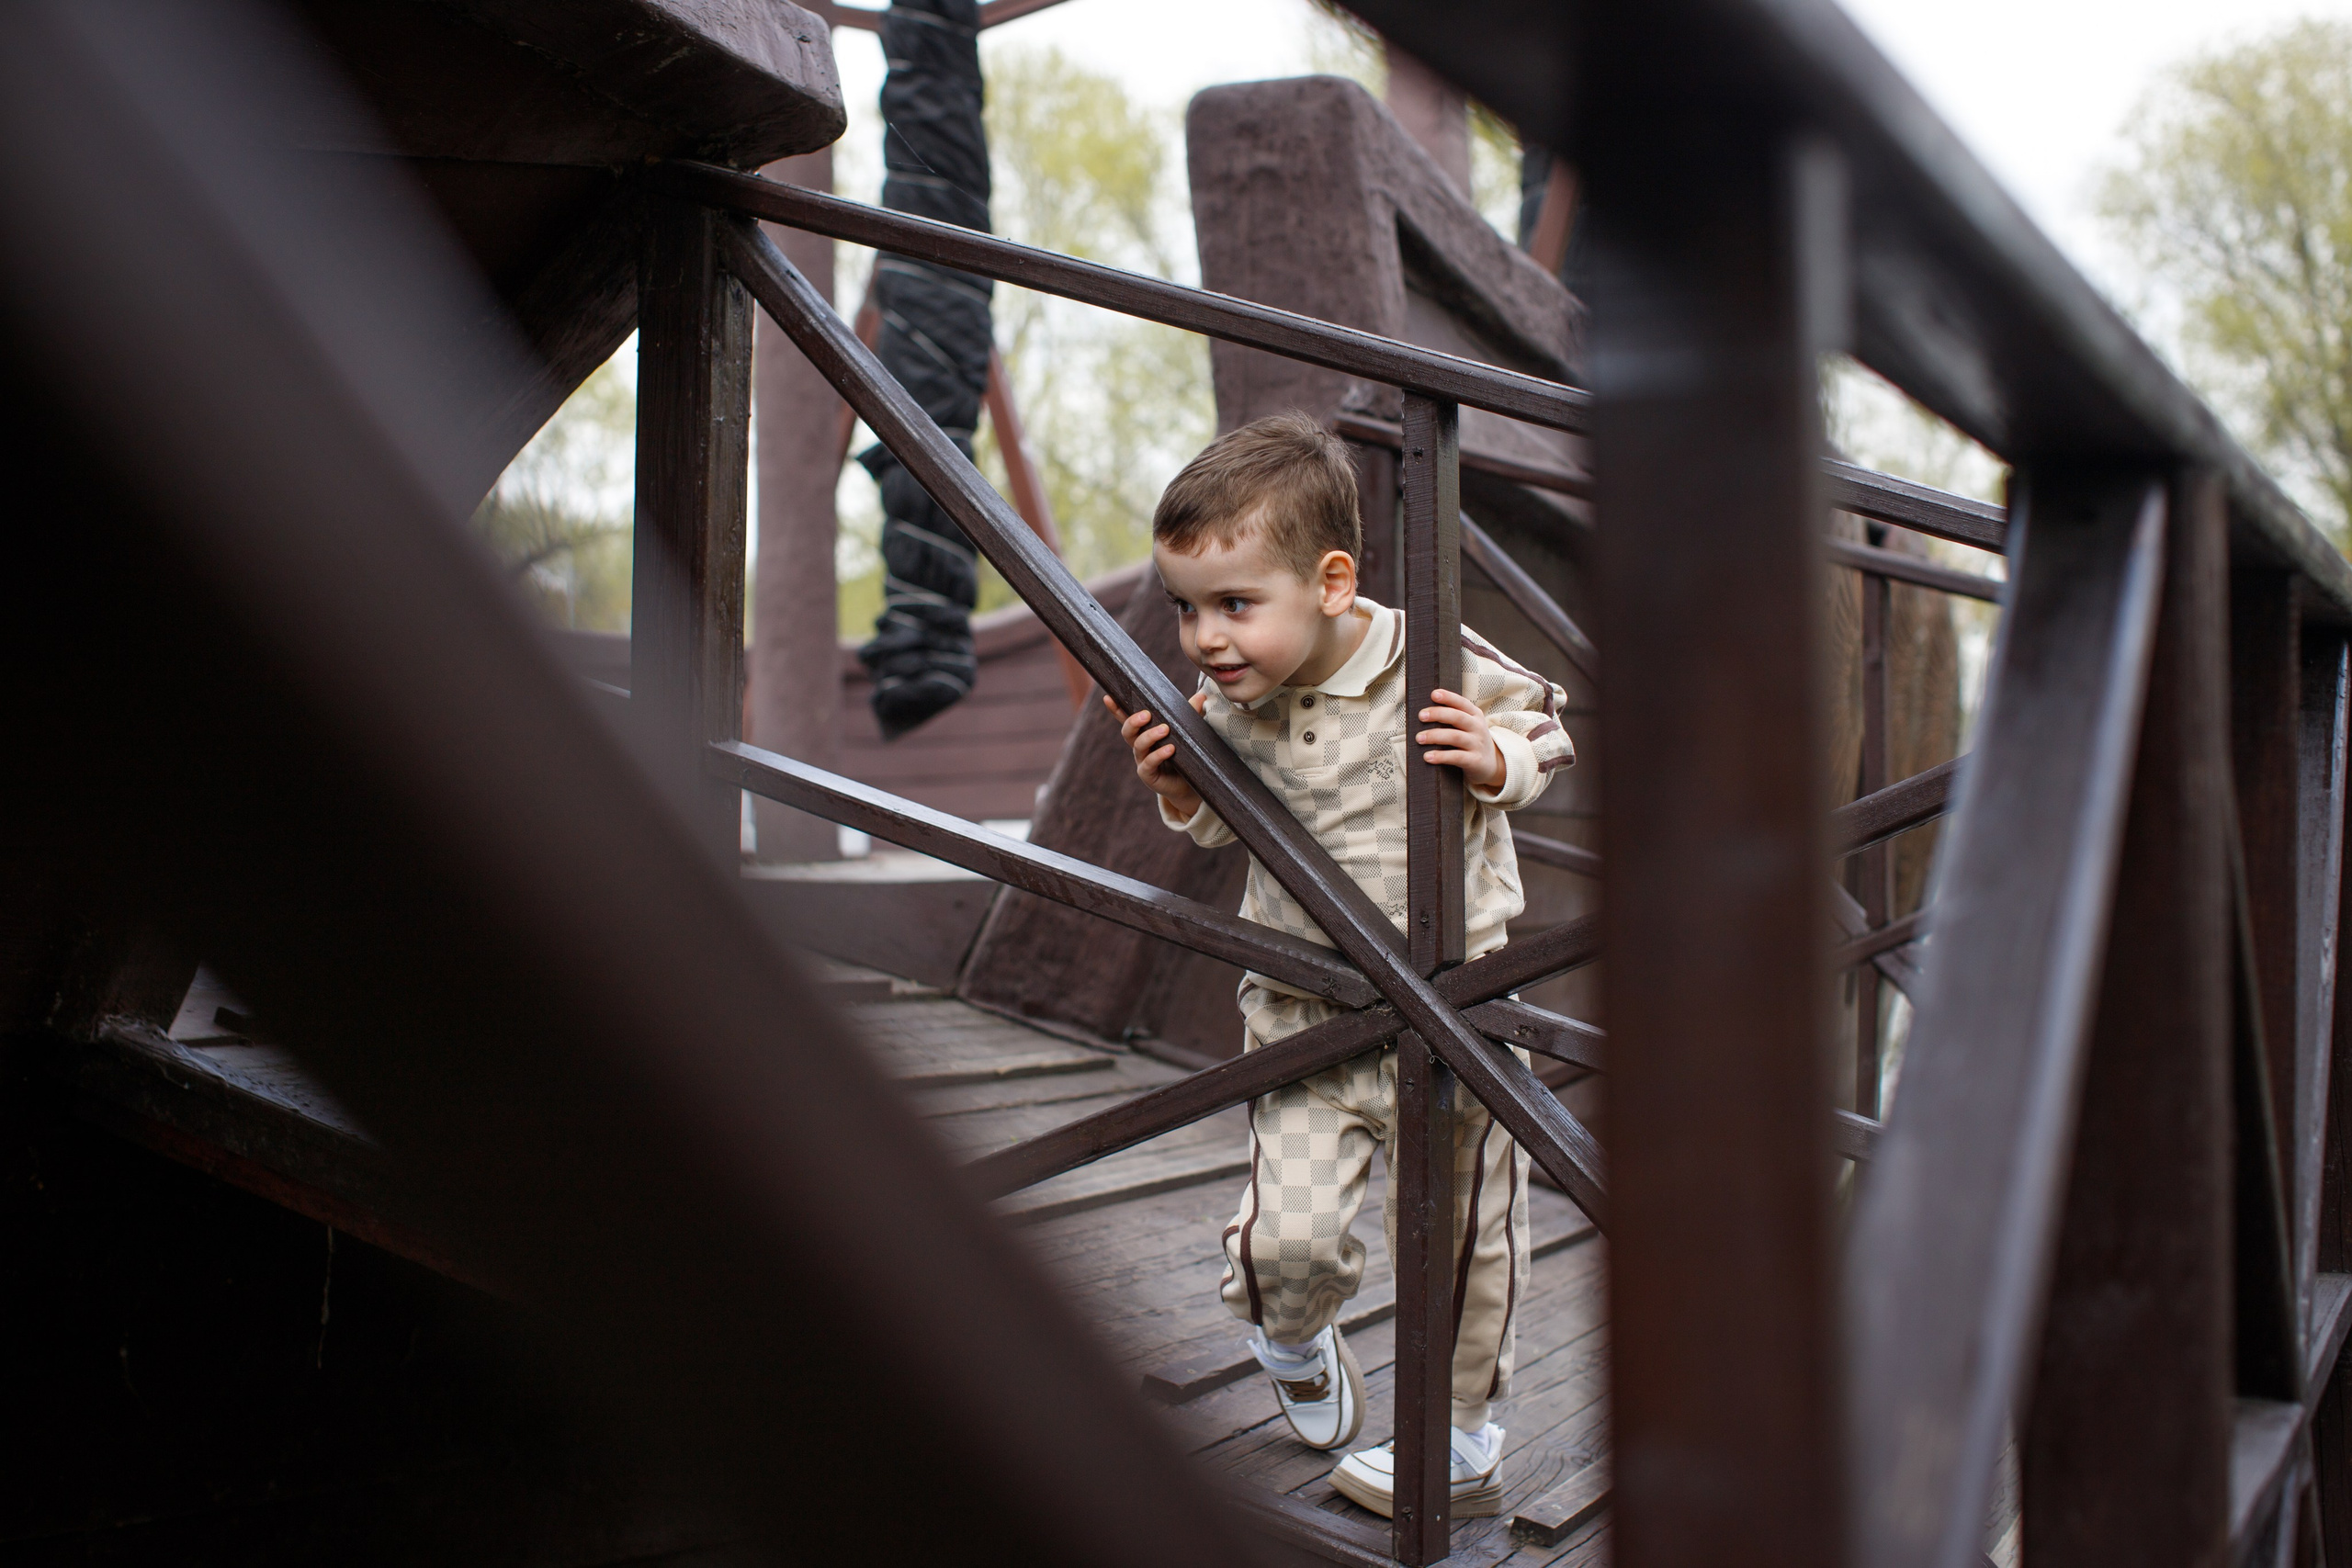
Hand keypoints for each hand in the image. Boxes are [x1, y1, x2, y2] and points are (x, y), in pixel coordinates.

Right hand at [1105, 690, 1210, 818]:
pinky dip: (1159, 755)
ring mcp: (1142, 760)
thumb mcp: (1185, 732)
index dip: (1116, 709)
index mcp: (1144, 732)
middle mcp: (1139, 746)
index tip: (1109, 697)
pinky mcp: (1148, 774)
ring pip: (1138, 746)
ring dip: (1149, 736)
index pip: (1127, 719)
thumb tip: (1201, 696)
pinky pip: (1149, 763)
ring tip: (1164, 729)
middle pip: (1128, 731)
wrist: (1187, 783)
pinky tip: (1170, 749)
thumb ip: (1190, 714)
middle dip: (1133, 721)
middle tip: (1146, 715)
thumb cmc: (1182, 754)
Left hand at [1417, 689, 1503, 793]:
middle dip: (1438, 714)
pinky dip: (1441, 756)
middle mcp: (1477, 727)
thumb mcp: (1468, 726)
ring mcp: (1477, 744)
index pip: (1462, 703)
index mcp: (1475, 715)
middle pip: (1457, 717)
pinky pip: (1456, 757)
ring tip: (1419, 738)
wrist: (1492, 764)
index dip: (1448, 697)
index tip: (1433, 694)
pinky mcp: (1475, 761)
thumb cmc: (1471, 741)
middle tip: (1421, 716)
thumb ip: (1452, 718)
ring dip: (1435, 736)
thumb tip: (1424, 713)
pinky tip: (1428, 756)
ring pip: (1455, 736)